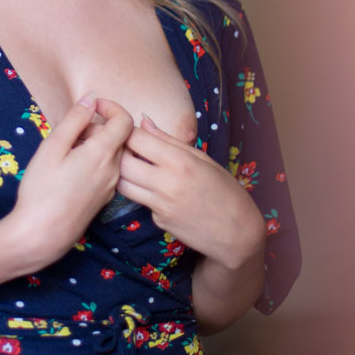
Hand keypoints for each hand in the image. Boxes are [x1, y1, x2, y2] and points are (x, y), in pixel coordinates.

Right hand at [9, 96, 133, 270]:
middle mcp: (114, 170)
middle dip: (99, 125)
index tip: (91, 105)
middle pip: (119, 137)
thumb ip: (74, 120)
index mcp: (103, 153)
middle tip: (70, 130)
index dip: (111, 106)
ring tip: (68, 149)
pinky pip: (107, 170)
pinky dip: (95, 160)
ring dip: (97, 143)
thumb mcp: (52, 147)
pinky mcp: (103, 199)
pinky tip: (71, 169)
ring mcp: (110, 187)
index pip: (125, 121)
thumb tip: (90, 99)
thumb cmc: (42, 189)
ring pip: (113, 154)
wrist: (42, 235)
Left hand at [118, 115, 264, 271]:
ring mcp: (160, 204)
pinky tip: (153, 190)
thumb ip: (168, 140)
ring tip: (132, 165)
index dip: (126, 130)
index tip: (127, 129)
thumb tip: (144, 121)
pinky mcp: (158, 221)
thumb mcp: (202, 158)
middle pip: (121, 162)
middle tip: (121, 147)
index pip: (136, 138)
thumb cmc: (225, 190)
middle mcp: (166, 183)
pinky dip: (140, 193)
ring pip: (122, 184)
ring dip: (121, 172)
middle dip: (117, 151)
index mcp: (179, 161)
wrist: (237, 233)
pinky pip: (139, 201)